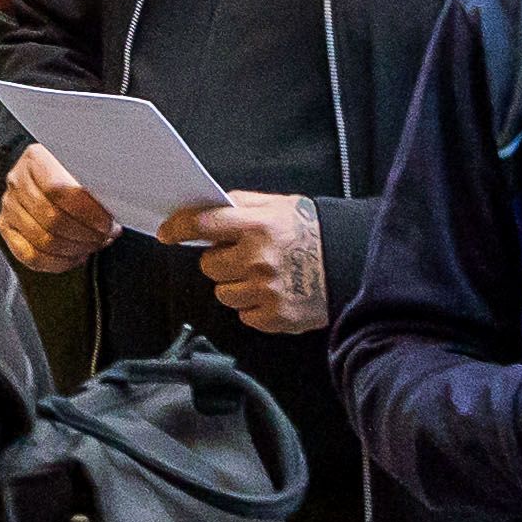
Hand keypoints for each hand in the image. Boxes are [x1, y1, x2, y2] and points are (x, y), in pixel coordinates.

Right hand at [0, 142, 116, 271]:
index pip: (59, 190)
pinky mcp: (6, 228)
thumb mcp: (83, 164)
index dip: (87, 212)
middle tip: (105, 236)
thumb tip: (120, 207)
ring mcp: (9, 206)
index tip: (108, 222)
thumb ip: (96, 181)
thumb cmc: (69, 170)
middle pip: (51, 219)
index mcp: (36, 158)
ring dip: (76, 249)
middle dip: (85, 234)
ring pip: (42, 241)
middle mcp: (17, 181)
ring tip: (93, 244)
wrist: (42, 171)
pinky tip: (76, 255)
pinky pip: (31, 256)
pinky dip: (58, 262)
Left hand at [167, 192, 326, 334]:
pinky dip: (253, 305)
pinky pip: (243, 314)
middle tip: (244, 255)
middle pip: (209, 265)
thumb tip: (206, 208)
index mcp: (259, 226)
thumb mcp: (280, 205)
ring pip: (223, 293)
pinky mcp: (275, 317)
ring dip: (235, 285)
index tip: (168, 233)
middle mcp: (259, 258)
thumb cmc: (314, 232)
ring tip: (262, 275)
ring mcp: (266, 290)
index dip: (180, 228)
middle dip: (221, 260)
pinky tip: (273, 292)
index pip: (205, 224)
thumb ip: (242, 205)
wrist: (353, 263)